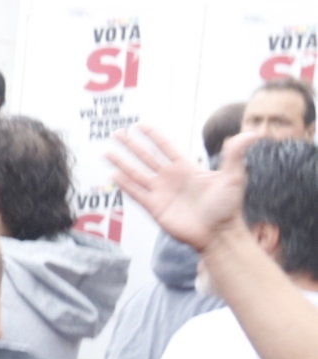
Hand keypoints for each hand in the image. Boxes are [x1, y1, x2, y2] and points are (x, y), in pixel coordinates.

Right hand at [107, 125, 244, 252]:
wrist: (219, 234)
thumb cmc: (228, 207)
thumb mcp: (234, 177)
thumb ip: (236, 154)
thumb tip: (251, 133)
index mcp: (186, 168)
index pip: (166, 147)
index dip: (154, 136)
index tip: (140, 125)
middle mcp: (170, 178)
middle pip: (146, 157)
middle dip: (131, 145)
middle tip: (117, 133)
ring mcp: (161, 192)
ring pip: (136, 173)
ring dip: (121, 162)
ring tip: (106, 152)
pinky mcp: (155, 208)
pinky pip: (136, 193)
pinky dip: (125, 185)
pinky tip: (114, 175)